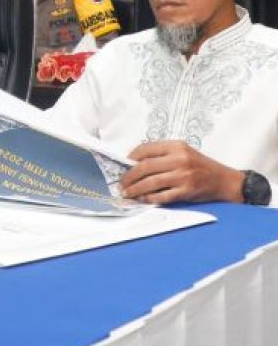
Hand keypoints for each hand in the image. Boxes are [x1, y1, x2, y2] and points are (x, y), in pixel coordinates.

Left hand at [121, 140, 243, 204]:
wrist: (224, 180)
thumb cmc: (201, 166)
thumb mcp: (183, 152)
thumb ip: (162, 155)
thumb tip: (134, 162)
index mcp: (176, 146)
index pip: (145, 149)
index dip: (130, 157)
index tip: (122, 164)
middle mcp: (179, 159)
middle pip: (144, 167)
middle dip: (129, 176)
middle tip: (121, 183)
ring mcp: (183, 176)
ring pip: (151, 183)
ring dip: (135, 189)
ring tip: (127, 193)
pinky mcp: (186, 191)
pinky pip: (162, 196)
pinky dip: (149, 198)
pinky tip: (143, 199)